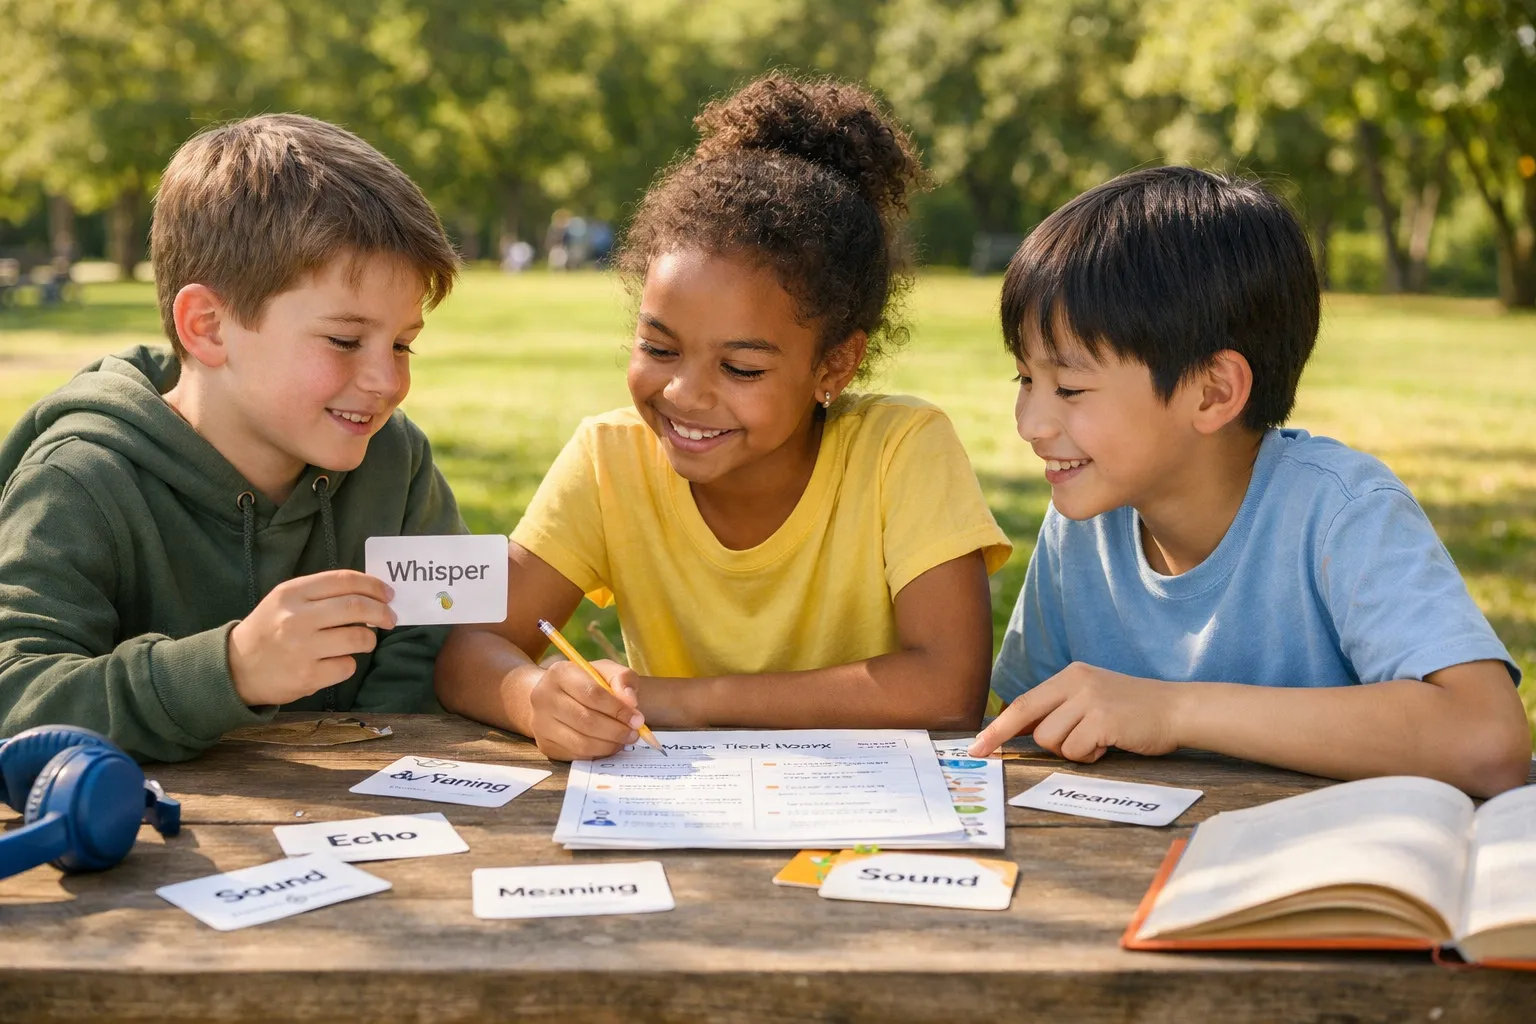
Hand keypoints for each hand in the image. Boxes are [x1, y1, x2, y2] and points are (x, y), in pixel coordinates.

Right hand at [229, 570, 396, 706]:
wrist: (235, 669)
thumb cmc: (269, 630)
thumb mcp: (285, 601)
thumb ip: (321, 593)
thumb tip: (369, 593)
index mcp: (291, 593)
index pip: (343, 580)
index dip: (373, 585)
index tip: (388, 594)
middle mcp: (296, 618)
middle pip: (356, 607)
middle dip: (382, 612)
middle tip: (390, 618)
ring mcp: (302, 649)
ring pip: (358, 637)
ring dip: (369, 639)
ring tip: (364, 640)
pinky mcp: (308, 677)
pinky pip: (347, 666)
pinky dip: (349, 663)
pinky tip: (337, 662)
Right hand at [528, 658, 643, 760]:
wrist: (552, 696)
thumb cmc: (585, 683)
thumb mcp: (605, 671)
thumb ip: (623, 679)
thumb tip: (631, 702)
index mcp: (559, 673)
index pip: (592, 694)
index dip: (618, 709)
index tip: (638, 719)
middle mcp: (543, 698)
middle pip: (586, 721)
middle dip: (616, 731)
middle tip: (634, 734)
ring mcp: (540, 724)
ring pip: (581, 742)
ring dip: (609, 745)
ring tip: (624, 740)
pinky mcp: (544, 745)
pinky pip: (576, 755)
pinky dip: (598, 753)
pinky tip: (608, 745)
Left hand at [969, 663, 1182, 761]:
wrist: (1178, 709)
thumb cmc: (1134, 713)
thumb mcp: (1092, 699)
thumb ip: (1062, 710)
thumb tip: (1023, 733)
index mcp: (1071, 675)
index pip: (1024, 702)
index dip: (998, 725)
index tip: (977, 745)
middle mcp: (1077, 682)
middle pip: (1028, 717)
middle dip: (1004, 738)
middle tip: (985, 754)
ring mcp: (1090, 699)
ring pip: (1052, 740)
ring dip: (1071, 751)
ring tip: (1097, 742)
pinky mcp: (1104, 719)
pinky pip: (1076, 751)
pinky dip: (1090, 756)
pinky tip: (1110, 744)